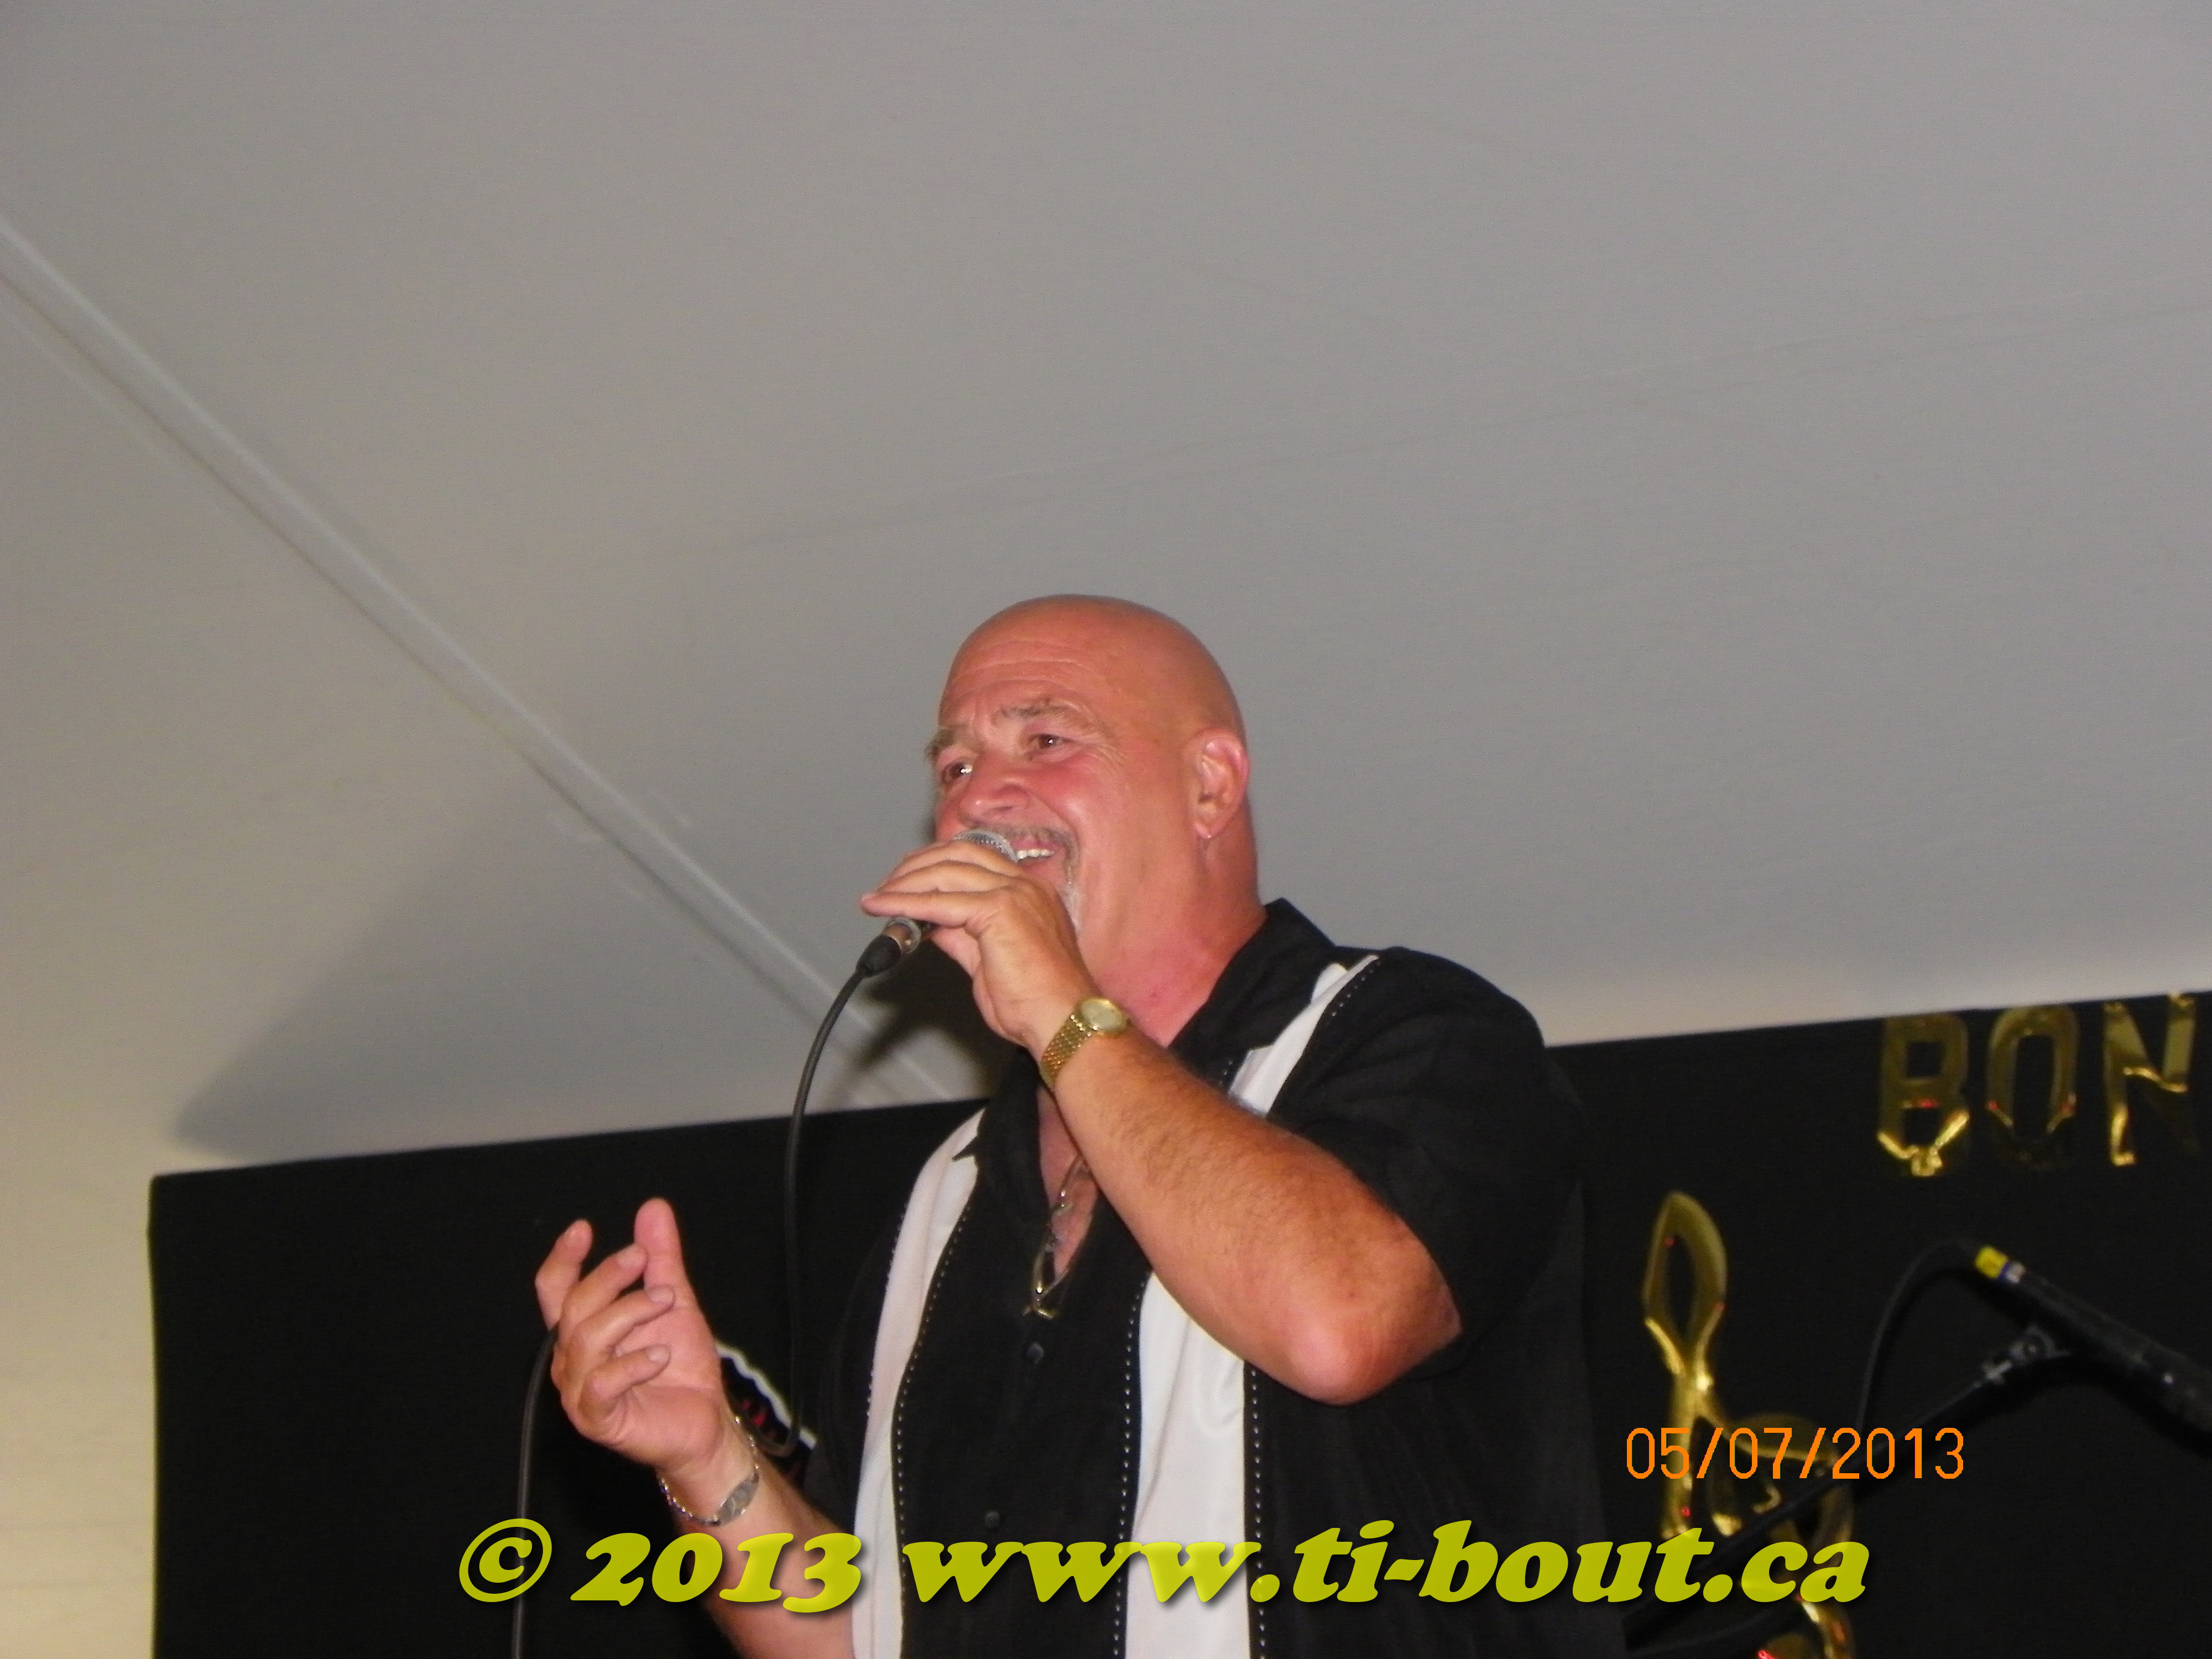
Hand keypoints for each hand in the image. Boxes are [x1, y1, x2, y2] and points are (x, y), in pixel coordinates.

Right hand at [534, 1198, 739, 1486]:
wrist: (705, 1420)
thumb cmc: (681, 1365)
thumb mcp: (674, 1302)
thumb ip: (661, 1259)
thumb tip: (653, 1208)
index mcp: (583, 1330)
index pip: (556, 1291)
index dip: (562, 1260)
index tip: (583, 1229)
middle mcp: (574, 1360)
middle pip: (573, 1307)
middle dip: (609, 1276)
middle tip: (643, 1259)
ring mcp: (582, 1392)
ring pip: (586, 1340)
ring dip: (629, 1313)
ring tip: (666, 1303)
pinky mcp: (600, 1420)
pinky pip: (600, 1386)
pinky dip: (632, 1364)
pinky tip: (661, 1356)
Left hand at [860, 836, 1093, 1052]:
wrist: (1064, 1021)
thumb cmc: (1037, 1002)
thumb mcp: (990, 960)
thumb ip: (963, 936)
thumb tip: (932, 925)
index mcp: (1029, 892)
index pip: (975, 858)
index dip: (936, 864)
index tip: (907, 879)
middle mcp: (1025, 885)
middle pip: (958, 854)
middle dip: (916, 865)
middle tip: (887, 885)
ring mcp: (1014, 893)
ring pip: (946, 871)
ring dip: (905, 883)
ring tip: (879, 897)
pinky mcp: (999, 910)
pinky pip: (940, 901)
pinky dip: (906, 903)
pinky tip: (884, 907)